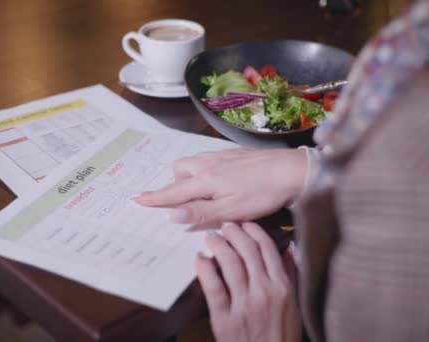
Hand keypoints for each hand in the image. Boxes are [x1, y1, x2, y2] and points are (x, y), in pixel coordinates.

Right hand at [134, 148, 306, 224]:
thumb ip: (200, 212)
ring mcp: (222, 156)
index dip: (154, 198)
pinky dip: (206, 169)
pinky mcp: (235, 153)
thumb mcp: (230, 210)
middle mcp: (208, 164)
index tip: (136, 199)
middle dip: (175, 183)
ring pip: (194, 162)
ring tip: (205, 191)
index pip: (173, 192)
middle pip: (179, 170)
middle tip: (187, 201)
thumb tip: (172, 215)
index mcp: (205, 180)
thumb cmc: (262, 193)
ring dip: (190, 175)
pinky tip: (223, 179)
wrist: (292, 170)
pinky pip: (209, 158)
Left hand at [197, 222, 300, 341]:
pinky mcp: (225, 318)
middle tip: (225, 226)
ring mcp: (244, 304)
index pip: (267, 249)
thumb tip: (288, 249)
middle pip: (247, 251)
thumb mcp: (293, 304)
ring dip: (218, 245)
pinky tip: (200, 260)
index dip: (254, 231)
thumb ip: (290, 275)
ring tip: (211, 238)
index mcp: (282, 287)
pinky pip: (213, 287)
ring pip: (230, 263)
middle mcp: (264, 292)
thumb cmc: (281, 335)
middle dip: (234, 233)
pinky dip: (204, 269)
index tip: (245, 224)